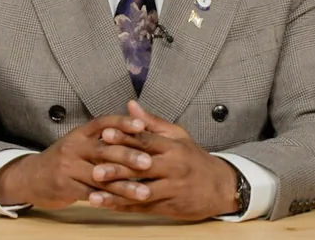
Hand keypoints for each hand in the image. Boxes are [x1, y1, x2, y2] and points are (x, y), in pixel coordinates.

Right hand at [0, 114, 155, 208]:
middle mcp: (74, 147)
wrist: (30, 177)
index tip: (142, 125)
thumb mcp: (79, 143)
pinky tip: (124, 204)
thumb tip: (134, 126)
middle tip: (149, 162)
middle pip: (103, 149)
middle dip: (128, 156)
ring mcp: (68, 167)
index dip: (122, 122)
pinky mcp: (65, 187)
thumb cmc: (63, 160)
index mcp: (80, 133)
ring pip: (101, 176)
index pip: (103, 122)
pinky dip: (109, 199)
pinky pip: (91, 193)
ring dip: (124, 185)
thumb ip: (102, 137)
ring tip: (144, 192)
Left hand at [88, 100, 239, 220]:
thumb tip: (130, 106)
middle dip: (117, 169)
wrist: (220, 187)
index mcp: (173, 147)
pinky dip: (125, 208)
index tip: (105, 134)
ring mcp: (171, 189)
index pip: (146, 141)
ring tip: (94, 196)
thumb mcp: (178, 136)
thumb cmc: (194, 158)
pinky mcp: (170, 207)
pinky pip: (144, 208)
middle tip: (94, 169)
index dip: (125, 137)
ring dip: (117, 195)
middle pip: (141, 168)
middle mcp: (173, 168)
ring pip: (141, 192)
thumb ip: (152, 123)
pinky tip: (108, 206)